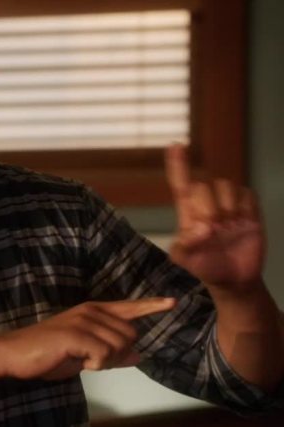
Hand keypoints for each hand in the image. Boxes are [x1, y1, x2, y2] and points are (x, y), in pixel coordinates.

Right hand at [0, 297, 174, 380]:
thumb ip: (112, 353)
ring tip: (80, 359)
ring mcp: (83, 321)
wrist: (15, 353)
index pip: (128, 307)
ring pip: (119, 346)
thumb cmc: (48, 353)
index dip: (151, 305)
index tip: (172, 302)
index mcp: (93, 311)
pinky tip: (77, 361)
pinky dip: (95, 365)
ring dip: (105, 361)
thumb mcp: (84, 355)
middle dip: (118, 353)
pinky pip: (104, 355)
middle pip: (129, 334)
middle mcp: (91, 311)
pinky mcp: (76, 334)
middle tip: (92, 360)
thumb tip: (138, 355)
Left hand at [165, 144, 266, 289]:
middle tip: (212, 227)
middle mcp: (208, 205)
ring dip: (225, 205)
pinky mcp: (250, 211)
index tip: (176, 145)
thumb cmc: (206, 268)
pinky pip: (247, 194)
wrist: (235, 281)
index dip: (178, 165)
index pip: (181, 184)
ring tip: (226, 226)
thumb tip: (201, 228)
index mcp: (189, 214)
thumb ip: (182, 247)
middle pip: (203, 185)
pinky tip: (242, 221)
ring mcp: (230, 207)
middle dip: (206, 205)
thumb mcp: (185, 261)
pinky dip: (244, 206)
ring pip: (225, 186)